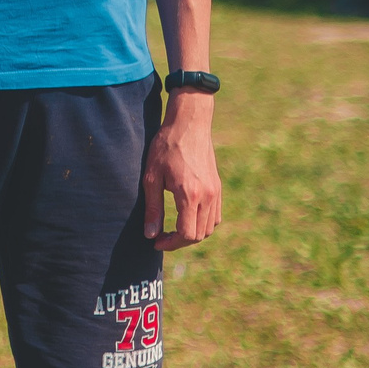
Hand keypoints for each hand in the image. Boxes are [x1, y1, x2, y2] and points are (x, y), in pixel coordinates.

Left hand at [143, 93, 220, 250]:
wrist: (189, 124)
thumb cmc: (165, 147)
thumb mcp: (151, 177)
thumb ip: (152, 208)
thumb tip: (150, 235)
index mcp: (190, 195)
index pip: (187, 234)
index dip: (171, 244)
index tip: (156, 242)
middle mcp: (208, 196)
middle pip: (200, 235)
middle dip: (180, 242)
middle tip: (161, 238)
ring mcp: (216, 192)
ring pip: (210, 227)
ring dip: (193, 234)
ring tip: (173, 229)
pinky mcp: (218, 188)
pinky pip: (215, 216)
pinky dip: (203, 223)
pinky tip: (186, 217)